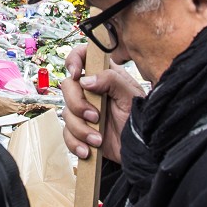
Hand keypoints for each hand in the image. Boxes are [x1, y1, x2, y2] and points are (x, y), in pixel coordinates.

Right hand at [60, 43, 143, 163]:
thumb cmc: (139, 119)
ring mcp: (84, 111)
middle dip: (78, 105)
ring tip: (98, 139)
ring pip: (66, 113)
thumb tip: (85, 80)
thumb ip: (111, 80)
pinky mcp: (81, 131)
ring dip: (80, 129)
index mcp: (104, 76)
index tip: (76, 74)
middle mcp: (92, 91)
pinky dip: (75, 143)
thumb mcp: (131, 95)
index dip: (73, 60)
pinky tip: (88, 150)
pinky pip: (67, 134)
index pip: (82, 56)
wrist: (140, 150)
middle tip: (95, 117)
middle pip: (67, 87)